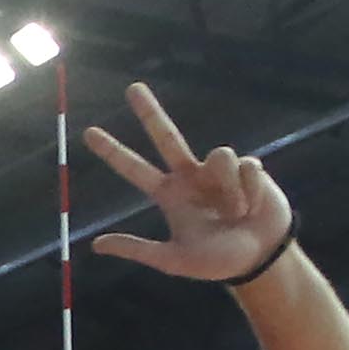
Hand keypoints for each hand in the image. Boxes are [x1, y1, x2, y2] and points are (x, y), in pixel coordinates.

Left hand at [85, 81, 296, 280]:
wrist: (259, 258)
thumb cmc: (216, 262)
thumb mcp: (173, 260)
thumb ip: (138, 249)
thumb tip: (94, 245)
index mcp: (169, 194)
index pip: (134, 169)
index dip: (113, 152)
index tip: (89, 133)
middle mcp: (190, 176)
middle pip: (165, 135)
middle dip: (149, 112)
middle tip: (131, 88)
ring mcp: (218, 170)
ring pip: (220, 154)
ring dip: (231, 189)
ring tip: (237, 213)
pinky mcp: (248, 167)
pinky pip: (246, 166)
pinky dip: (250, 190)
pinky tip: (253, 205)